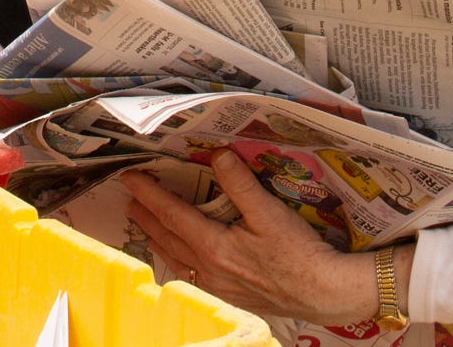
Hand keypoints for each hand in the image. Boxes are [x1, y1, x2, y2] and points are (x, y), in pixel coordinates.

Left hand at [122, 150, 381, 325]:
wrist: (323, 293)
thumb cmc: (300, 254)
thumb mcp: (270, 212)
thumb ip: (240, 183)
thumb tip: (217, 155)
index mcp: (213, 246)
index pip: (171, 214)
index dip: (148, 193)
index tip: (130, 177)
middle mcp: (208, 269)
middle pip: (166, 238)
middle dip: (146, 216)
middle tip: (130, 199)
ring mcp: (217, 286)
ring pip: (175, 259)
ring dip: (157, 239)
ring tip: (146, 226)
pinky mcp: (229, 295)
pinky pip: (190, 274)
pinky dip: (176, 259)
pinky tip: (181, 257)